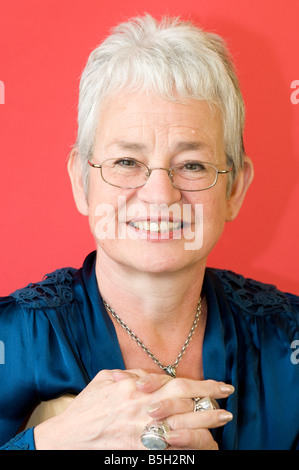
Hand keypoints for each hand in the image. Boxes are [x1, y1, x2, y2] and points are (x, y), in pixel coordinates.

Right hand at [34, 369, 233, 449]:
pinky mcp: (140, 453)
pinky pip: (171, 450)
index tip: (220, 385)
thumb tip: (153, 377)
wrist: (66, 440)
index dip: (203, 385)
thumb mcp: (105, 379)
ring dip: (206, 424)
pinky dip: (189, 446)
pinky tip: (203, 444)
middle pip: (185, 404)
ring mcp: (142, 433)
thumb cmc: (86, 407)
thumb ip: (131, 375)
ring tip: (222, 421)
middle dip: (210, 403)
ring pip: (183, 427)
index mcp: (135, 388)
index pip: (178, 384)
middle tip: (227, 403)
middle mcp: (142, 409)